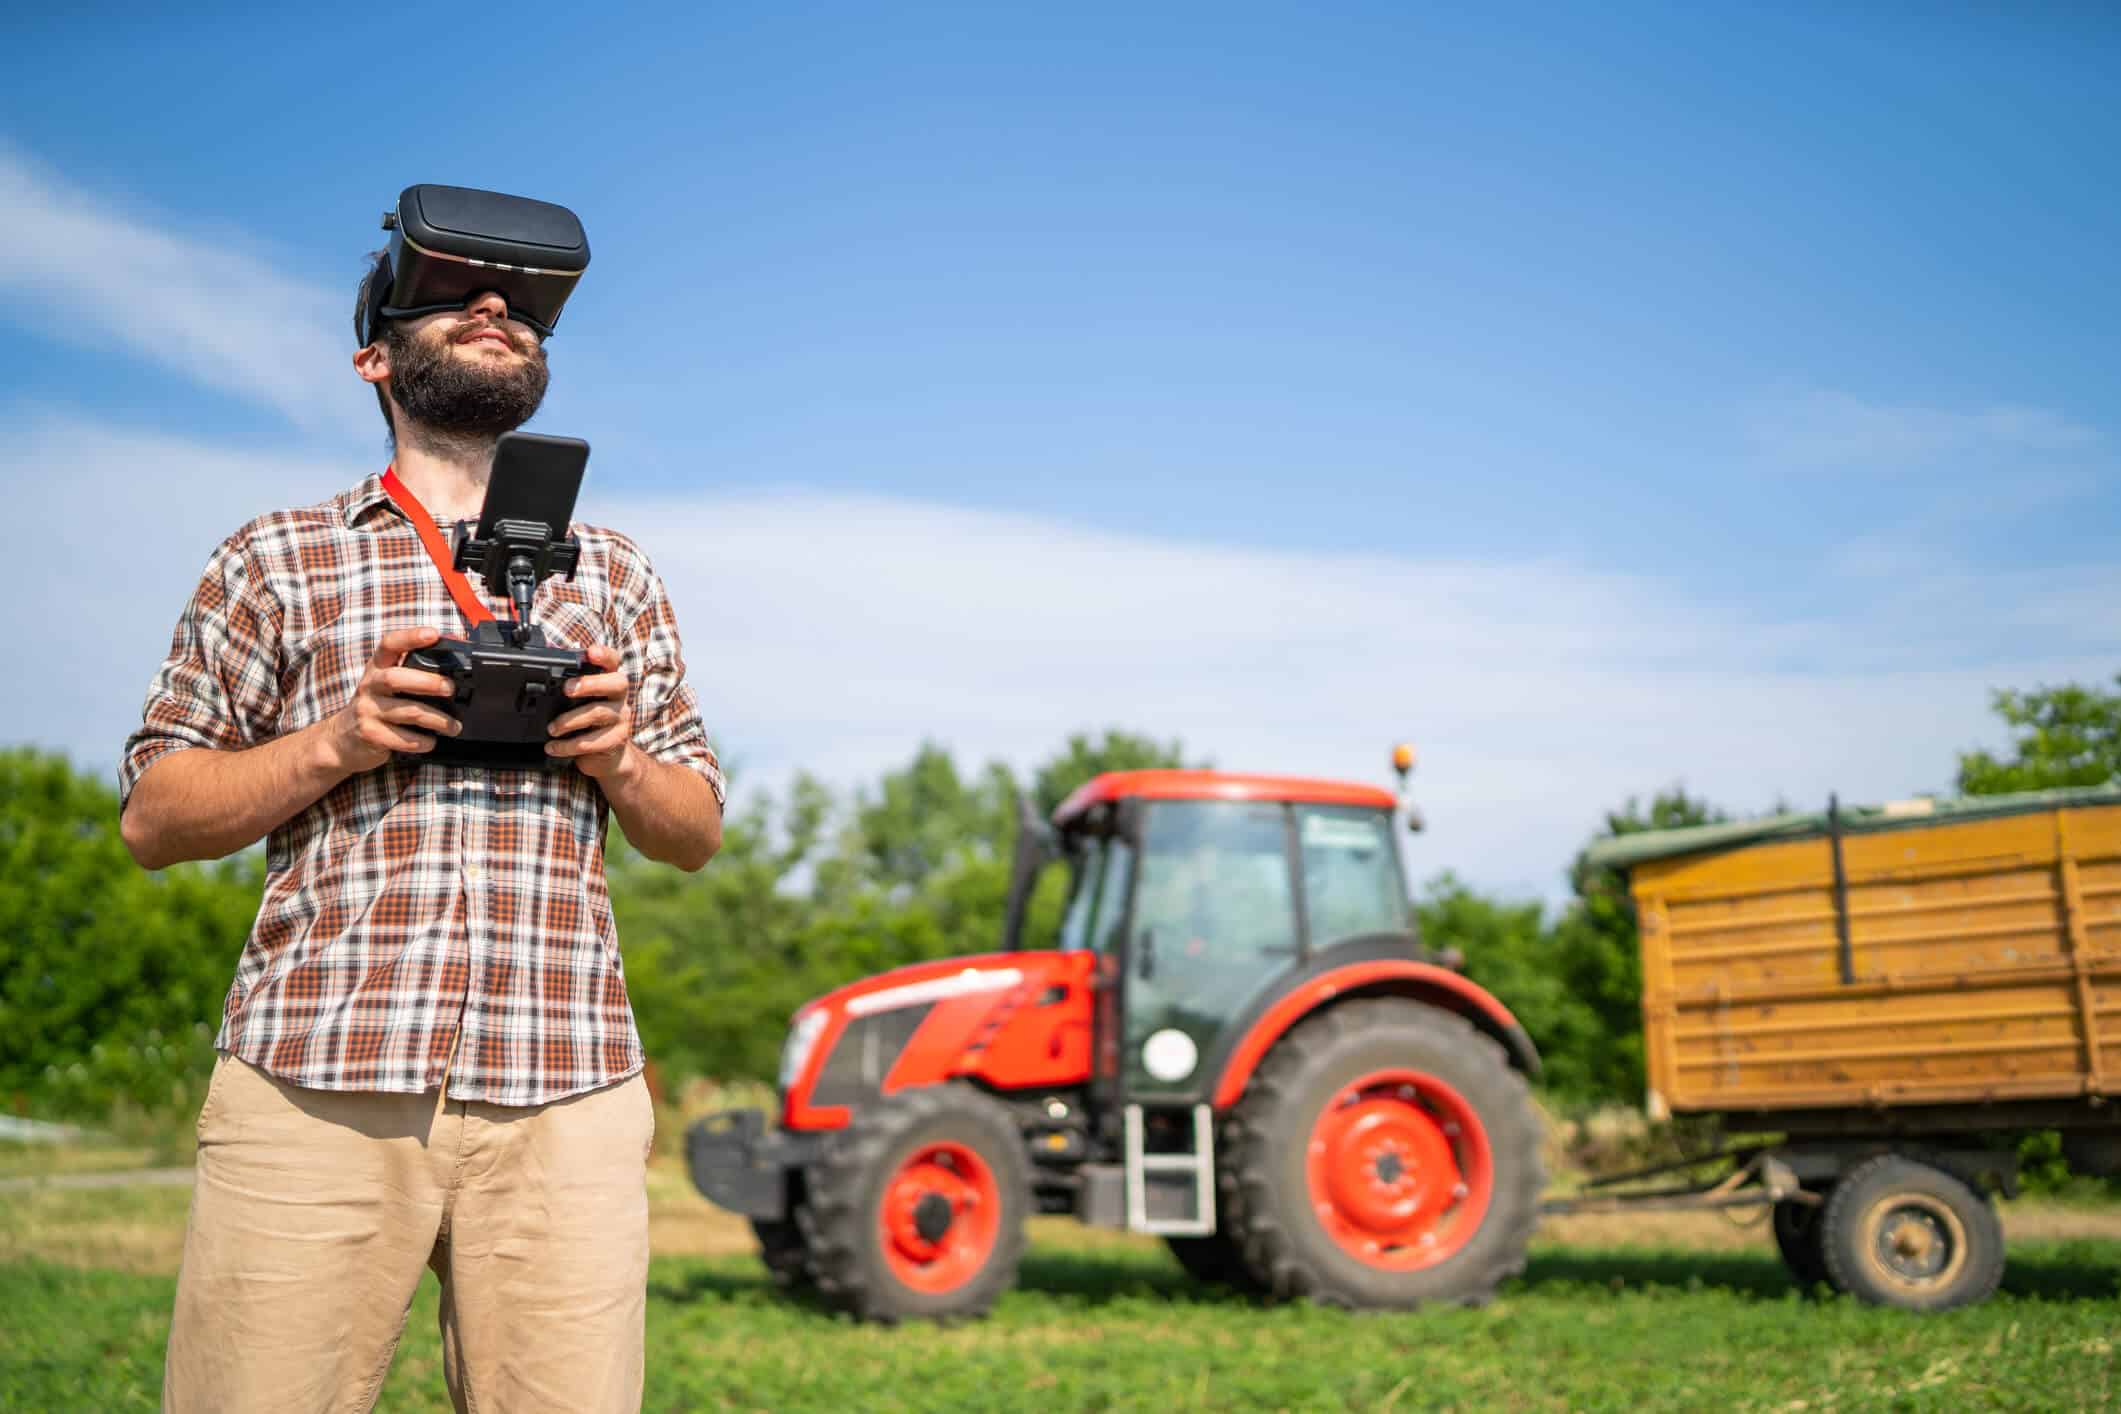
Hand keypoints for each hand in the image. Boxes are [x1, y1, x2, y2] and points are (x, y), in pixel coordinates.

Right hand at [322, 627, 459, 772]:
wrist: (341, 740)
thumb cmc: (376, 705)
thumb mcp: (387, 683)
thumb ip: (413, 670)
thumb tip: (453, 649)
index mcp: (377, 667)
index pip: (389, 644)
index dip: (410, 637)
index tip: (433, 634)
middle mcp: (369, 685)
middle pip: (396, 678)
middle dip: (428, 682)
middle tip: (451, 689)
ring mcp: (367, 710)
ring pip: (408, 712)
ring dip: (437, 720)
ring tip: (454, 726)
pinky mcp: (370, 734)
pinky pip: (402, 738)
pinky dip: (422, 741)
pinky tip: (432, 741)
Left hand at [547, 644, 633, 778]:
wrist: (607, 757)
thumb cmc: (587, 723)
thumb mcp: (579, 703)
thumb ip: (568, 688)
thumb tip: (541, 673)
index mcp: (609, 681)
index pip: (613, 661)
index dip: (604, 655)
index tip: (590, 652)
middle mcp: (619, 697)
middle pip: (616, 683)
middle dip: (590, 683)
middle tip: (566, 689)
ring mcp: (621, 718)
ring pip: (598, 713)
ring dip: (569, 720)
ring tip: (551, 728)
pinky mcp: (617, 740)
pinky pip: (592, 742)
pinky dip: (568, 746)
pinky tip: (553, 747)